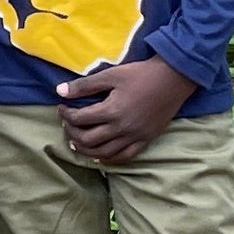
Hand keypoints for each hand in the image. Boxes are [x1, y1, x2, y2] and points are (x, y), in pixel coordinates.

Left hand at [56, 53, 195, 164]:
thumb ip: (84, 86)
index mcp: (111, 111)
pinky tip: (101, 156)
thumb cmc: (141, 74)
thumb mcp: (111, 75)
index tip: (62, 107)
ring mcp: (135, 137)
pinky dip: (110, 159)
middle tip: (67, 124)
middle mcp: (122, 128)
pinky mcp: (146, 140)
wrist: (173, 79)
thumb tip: (59, 91)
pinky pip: (125, 157)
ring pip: (104, 153)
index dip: (66, 114)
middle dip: (72, 133)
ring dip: (86, 150)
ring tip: (76, 143)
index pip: (79, 119)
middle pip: (88, 140)